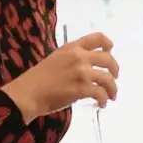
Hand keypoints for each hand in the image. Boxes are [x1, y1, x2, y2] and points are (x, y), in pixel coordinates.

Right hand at [1, 32, 118, 122]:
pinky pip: (101, 93)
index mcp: (72, 47)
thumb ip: (72, 57)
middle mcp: (79, 57)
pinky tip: (101, 104)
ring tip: (111, 96)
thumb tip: (89, 63)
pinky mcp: (81, 89)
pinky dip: (104, 100)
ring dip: (113, 89)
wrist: (27, 94)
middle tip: (114, 77)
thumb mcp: (56, 58)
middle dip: (115, 69)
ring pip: (108, 78)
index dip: (108, 44)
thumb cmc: (39, 79)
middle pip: (108, 59)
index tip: (110, 52)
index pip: (98, 37)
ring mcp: (81, 72)